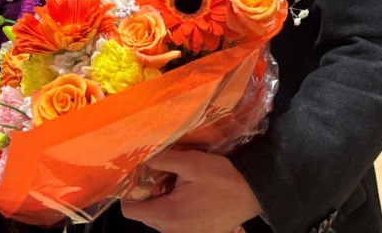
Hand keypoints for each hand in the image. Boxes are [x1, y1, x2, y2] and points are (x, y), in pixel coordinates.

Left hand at [121, 149, 261, 232]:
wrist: (253, 194)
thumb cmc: (223, 178)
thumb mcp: (191, 162)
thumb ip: (161, 160)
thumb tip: (139, 157)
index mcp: (167, 215)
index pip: (129, 210)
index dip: (128, 192)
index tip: (137, 176)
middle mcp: (171, 231)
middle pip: (143, 213)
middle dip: (148, 194)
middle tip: (161, 175)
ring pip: (158, 218)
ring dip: (161, 201)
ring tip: (177, 183)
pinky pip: (173, 223)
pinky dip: (174, 209)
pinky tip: (188, 194)